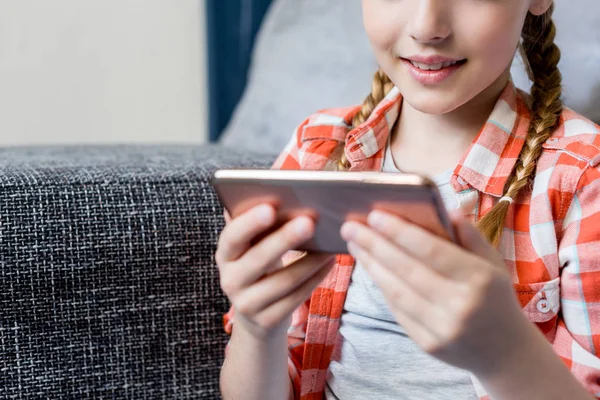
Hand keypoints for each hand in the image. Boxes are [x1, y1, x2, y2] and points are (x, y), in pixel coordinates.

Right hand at [216, 204, 334, 339]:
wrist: (256, 314)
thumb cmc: (259, 265)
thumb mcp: (252, 245)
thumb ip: (256, 220)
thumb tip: (273, 180)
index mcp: (224, 255)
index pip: (231, 237)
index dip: (249, 223)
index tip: (271, 207)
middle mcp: (230, 280)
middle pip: (258, 260)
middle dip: (285, 239)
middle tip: (309, 221)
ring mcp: (247, 304)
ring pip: (283, 282)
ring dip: (310, 262)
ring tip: (330, 245)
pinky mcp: (268, 321)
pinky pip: (296, 299)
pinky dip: (315, 279)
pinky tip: (329, 262)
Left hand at [340, 210, 531, 376]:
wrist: (506, 353)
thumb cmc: (495, 298)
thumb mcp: (493, 263)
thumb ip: (470, 236)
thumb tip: (445, 209)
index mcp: (479, 279)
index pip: (431, 250)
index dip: (400, 232)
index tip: (374, 215)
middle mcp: (460, 305)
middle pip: (406, 269)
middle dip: (374, 244)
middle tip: (351, 226)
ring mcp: (442, 328)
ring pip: (396, 290)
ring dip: (371, 265)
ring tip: (354, 244)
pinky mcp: (429, 345)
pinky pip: (398, 310)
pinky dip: (382, 287)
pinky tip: (370, 268)